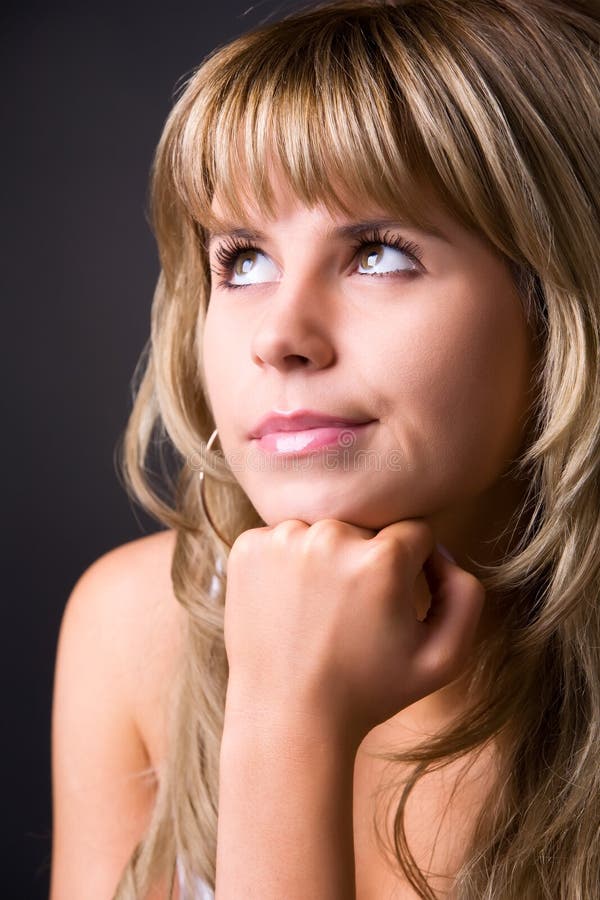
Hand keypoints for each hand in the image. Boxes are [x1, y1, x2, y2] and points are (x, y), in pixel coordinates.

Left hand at [222, 518, 484, 746]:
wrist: (288, 717)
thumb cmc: (369, 691)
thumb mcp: (444, 658)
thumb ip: (466, 594)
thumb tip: (441, 550)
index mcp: (383, 557)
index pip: (414, 532)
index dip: (411, 568)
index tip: (390, 603)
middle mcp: (332, 535)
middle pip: (365, 528)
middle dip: (366, 561)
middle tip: (350, 615)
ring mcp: (283, 539)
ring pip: (322, 530)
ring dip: (325, 559)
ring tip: (317, 612)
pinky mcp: (248, 547)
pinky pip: (282, 538)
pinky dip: (286, 563)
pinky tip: (287, 606)